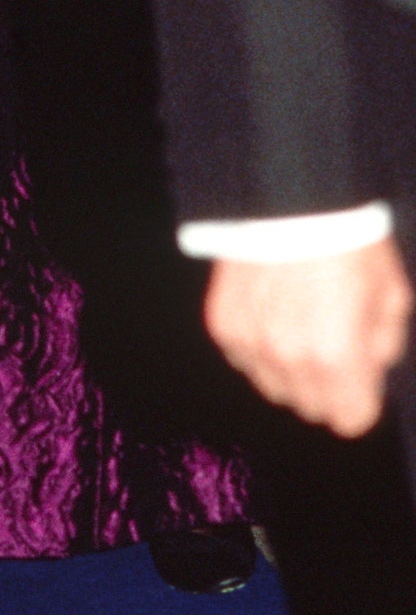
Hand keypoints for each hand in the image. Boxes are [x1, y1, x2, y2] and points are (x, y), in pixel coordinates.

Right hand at [205, 238, 413, 437]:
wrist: (290, 193)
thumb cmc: (350, 241)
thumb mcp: (392, 293)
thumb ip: (384, 343)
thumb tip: (369, 364)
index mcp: (338, 356)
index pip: (350, 420)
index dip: (361, 401)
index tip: (362, 380)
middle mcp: (290, 358)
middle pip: (311, 408)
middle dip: (327, 387)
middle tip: (333, 346)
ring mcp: (250, 342)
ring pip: (274, 388)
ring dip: (289, 370)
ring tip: (299, 327)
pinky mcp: (223, 323)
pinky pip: (242, 359)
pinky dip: (257, 347)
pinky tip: (271, 315)